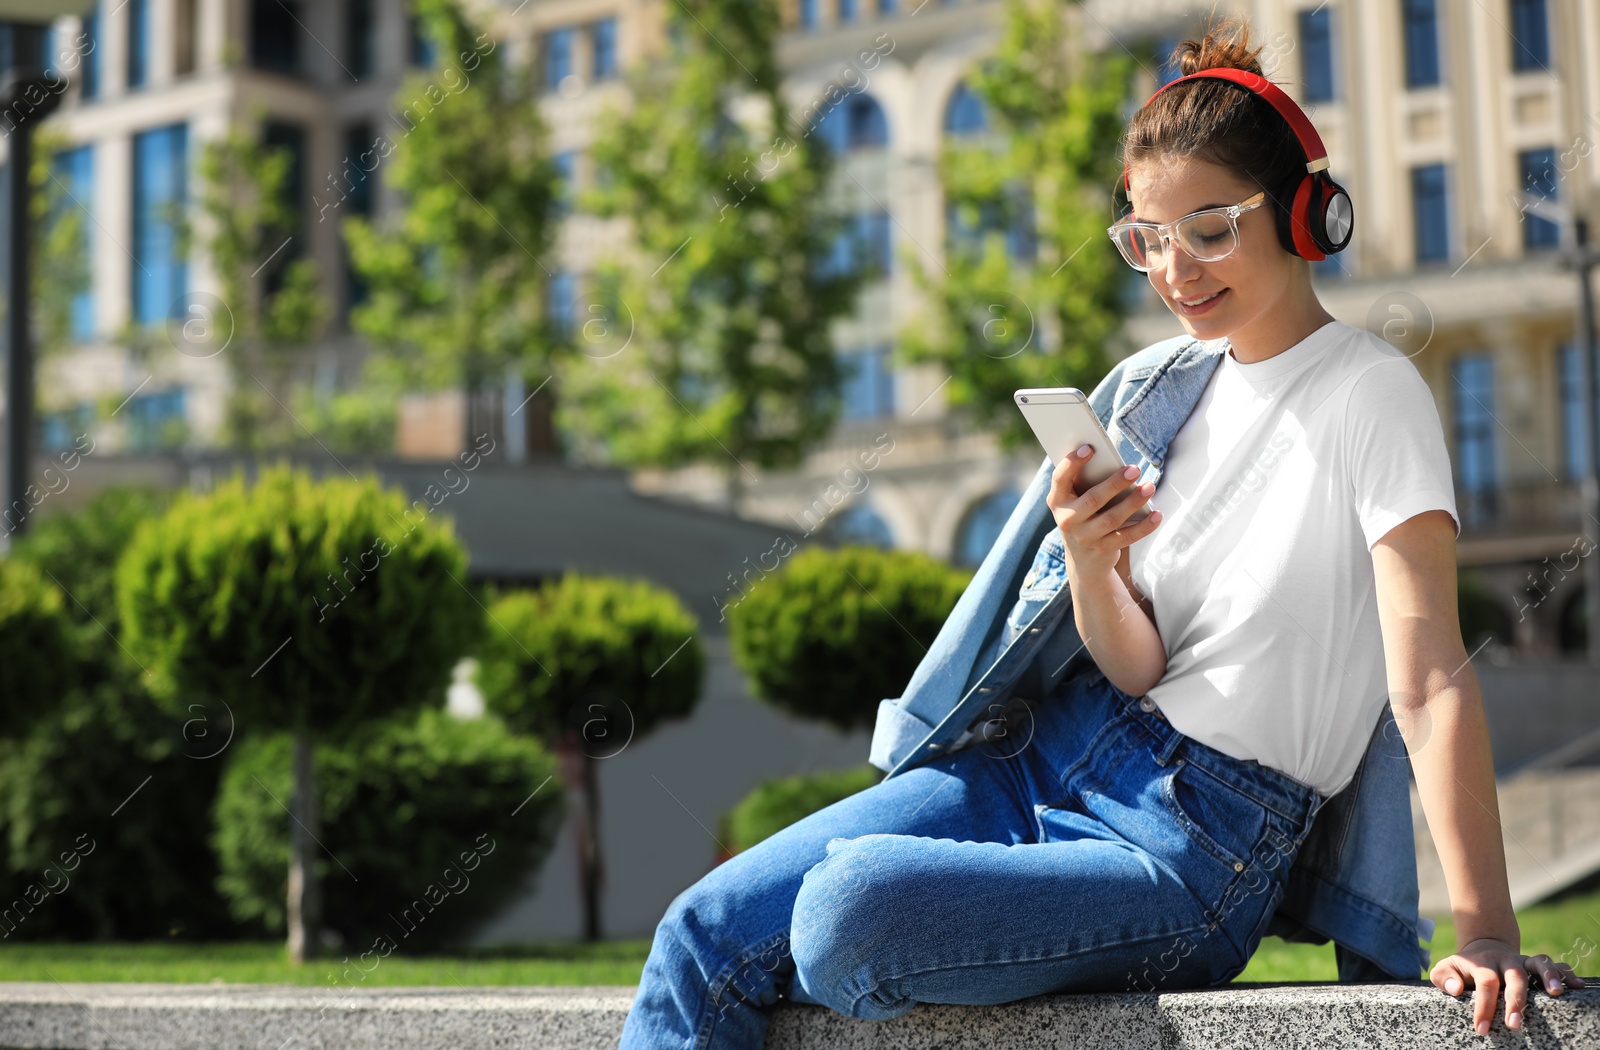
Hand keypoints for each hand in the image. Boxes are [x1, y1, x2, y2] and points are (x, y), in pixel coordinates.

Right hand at [1045, 444, 1159, 583]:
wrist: (1084, 560)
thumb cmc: (1083, 516)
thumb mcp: (1076, 501)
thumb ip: (1086, 482)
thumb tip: (1112, 462)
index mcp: (1057, 501)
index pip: (1060, 479)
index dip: (1072, 463)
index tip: (1089, 448)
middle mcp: (1067, 520)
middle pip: (1093, 499)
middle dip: (1115, 483)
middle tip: (1134, 469)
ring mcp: (1085, 537)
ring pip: (1112, 518)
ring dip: (1133, 502)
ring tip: (1150, 487)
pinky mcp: (1103, 550)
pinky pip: (1127, 537)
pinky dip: (1144, 526)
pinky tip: (1157, 514)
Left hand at [1430, 937, 1585, 1034]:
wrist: (1483, 947)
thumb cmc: (1464, 967)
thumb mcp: (1447, 968)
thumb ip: (1445, 977)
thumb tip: (1456, 989)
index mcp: (1483, 963)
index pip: (1485, 983)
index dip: (1484, 1006)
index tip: (1482, 1028)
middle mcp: (1505, 960)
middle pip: (1514, 975)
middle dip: (1516, 1000)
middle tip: (1515, 1024)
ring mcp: (1523, 960)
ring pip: (1538, 963)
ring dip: (1548, 975)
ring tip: (1556, 992)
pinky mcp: (1535, 964)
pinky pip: (1554, 964)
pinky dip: (1566, 973)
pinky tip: (1576, 986)